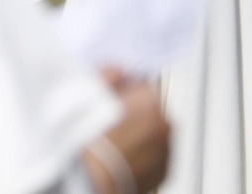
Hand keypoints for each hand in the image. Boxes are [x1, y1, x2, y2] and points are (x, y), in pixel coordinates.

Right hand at [83, 68, 170, 193]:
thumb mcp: (89, 95)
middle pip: (149, 110)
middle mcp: (164, 124)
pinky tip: (121, 161)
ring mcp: (166, 151)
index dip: (123, 91)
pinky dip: (142, 156)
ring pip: (152, 134)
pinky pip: (154, 156)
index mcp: (150, 101)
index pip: (141, 84)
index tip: (110, 101)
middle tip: (108, 126)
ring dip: (138, 136)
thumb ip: (109, 74)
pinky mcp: (163, 173)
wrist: (87, 184)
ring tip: (113, 147)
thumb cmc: (85, 145)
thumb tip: (119, 69)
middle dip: (132, 115)